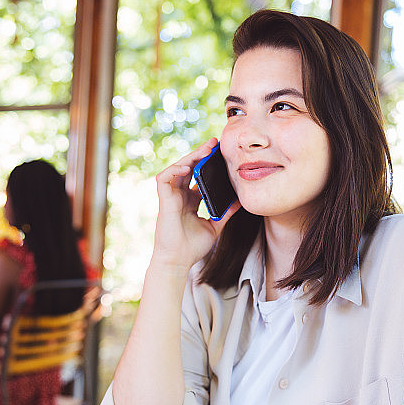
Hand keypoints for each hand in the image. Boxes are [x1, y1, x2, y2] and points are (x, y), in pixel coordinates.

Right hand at [153, 138, 238, 269]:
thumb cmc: (193, 247)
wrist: (179, 260)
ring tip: (205, 150)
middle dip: (200, 154)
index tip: (219, 154)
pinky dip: (175, 170)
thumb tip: (240, 202)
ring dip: (190, 157)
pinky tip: (188, 167)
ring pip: (177, 168)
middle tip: (214, 143)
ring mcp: (170, 197)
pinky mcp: (164, 200)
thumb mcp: (215, 226)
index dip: (206, 163)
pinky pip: (164, 178)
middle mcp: (179, 195)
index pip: (197, 175)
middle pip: (188, 167)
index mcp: (189, 200)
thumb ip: (225, 212)